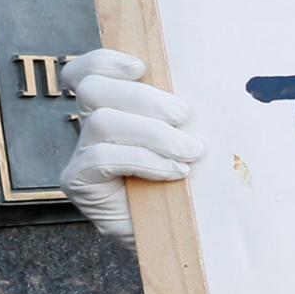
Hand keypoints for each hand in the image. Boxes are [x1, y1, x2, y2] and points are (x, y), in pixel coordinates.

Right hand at [58, 50, 204, 241]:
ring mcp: (82, 154)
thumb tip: (215, 81)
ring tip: (189, 152)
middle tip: (184, 116)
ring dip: (152, 133)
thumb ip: (189, 109)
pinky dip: (142, 160)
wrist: (191, 232)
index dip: (105, 61)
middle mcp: (93, 126)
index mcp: (117, 106)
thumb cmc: (198, 178)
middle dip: (143, 97)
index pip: (89, 71)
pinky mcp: (79, 182)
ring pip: (101, 121)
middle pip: (93, 88)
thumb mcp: (196, 134)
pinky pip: (100, 158)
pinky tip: (174, 173)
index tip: (142, 66)